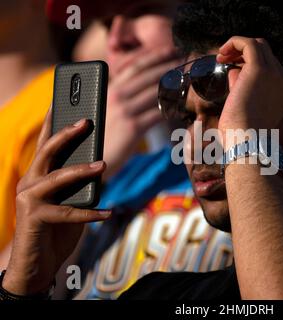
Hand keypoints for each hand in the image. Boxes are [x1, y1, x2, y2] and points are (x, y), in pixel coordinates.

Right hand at [2, 111, 110, 295]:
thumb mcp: (69, 200)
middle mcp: (30, 182)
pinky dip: (90, 213)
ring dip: (81, 171)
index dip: (53, 121)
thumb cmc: (56, 228)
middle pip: (47, 151)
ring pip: (57, 178)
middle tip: (86, 121)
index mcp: (38, 175)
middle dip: (66, 134)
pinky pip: (67, 212)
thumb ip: (78, 183)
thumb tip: (100, 164)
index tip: (63, 102)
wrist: (38, 263)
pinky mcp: (34, 218)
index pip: (45, 143)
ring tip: (103, 164)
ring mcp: (29, 199)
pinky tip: (108, 212)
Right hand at [103, 47, 182, 178]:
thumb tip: (139, 87)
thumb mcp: (105, 110)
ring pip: (157, 93)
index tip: (170, 49)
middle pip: (149, 76)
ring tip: (189, 80)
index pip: (135, 66)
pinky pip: (159, 114)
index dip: (155, 56)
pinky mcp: (134, 128)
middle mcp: (116, 96)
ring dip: (175, 85)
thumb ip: (119, 96)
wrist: (90, 160)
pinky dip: (172, 108)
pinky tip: (182, 106)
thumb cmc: (99, 136)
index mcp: (109, 89)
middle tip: (186, 61)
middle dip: (170, 66)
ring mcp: (125, 111)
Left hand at [216, 37, 282, 148]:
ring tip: (222, 56)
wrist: (247, 141)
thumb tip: (234, 71)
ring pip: (258, 46)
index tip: (233, 69)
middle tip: (224, 60)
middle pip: (266, 53)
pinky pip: (248, 44)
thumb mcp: (248, 108)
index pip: (270, 67)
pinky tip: (222, 52)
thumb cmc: (243, 133)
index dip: (250, 64)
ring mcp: (274, 74)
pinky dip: (234, 42)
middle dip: (244, 53)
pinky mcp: (259, 69)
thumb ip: (244, 87)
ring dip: (238, 47)